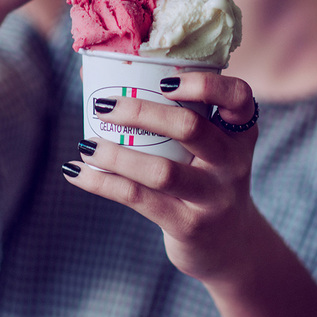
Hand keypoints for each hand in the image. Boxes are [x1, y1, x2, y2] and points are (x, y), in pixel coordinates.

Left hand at [63, 71, 262, 282]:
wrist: (230, 245)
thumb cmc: (205, 178)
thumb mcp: (211, 148)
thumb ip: (177, 113)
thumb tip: (94, 72)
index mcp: (240, 133)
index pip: (238, 98)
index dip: (205, 84)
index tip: (164, 81)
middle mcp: (233, 163)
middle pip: (191, 128)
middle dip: (140, 112)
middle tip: (104, 106)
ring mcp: (213, 197)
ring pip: (162, 171)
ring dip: (116, 155)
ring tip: (86, 144)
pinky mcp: (189, 225)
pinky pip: (139, 199)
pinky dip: (102, 183)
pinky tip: (76, 171)